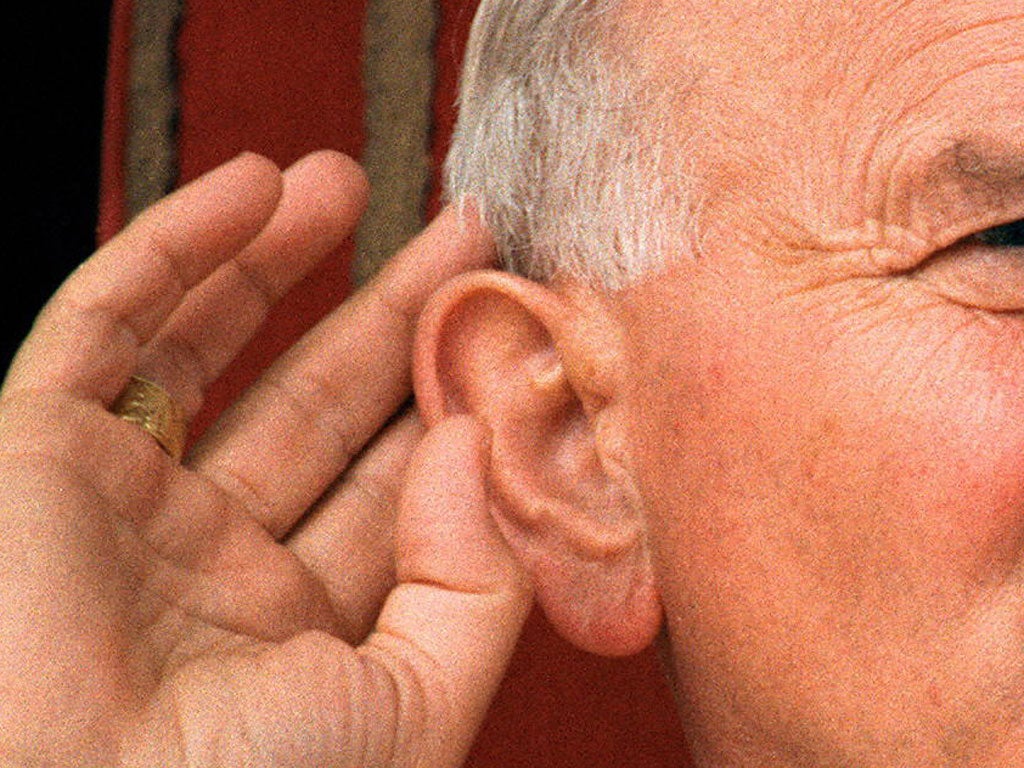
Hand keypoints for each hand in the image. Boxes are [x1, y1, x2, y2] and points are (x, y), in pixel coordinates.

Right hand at [0, 152, 530, 766]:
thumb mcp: (412, 708)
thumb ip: (473, 580)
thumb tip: (476, 441)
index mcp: (304, 620)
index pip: (393, 482)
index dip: (451, 396)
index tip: (506, 321)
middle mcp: (215, 556)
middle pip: (322, 400)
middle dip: (392, 311)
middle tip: (463, 232)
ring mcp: (126, 498)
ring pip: (213, 345)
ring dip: (280, 257)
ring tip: (351, 179)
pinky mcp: (37, 450)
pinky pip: (105, 325)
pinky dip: (175, 248)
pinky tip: (252, 187)